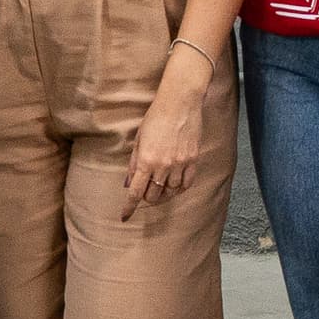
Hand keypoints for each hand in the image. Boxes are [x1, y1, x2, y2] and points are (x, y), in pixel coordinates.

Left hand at [123, 59, 211, 219]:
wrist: (180, 102)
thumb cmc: (156, 117)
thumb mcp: (139, 140)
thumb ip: (133, 163)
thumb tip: (129, 183)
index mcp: (146, 161)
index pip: (136, 193)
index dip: (129, 207)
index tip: (124, 216)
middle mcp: (163, 166)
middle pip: (153, 196)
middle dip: (146, 198)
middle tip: (143, 193)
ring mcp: (180, 164)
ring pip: (171, 193)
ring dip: (162, 195)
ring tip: (158, 190)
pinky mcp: (193, 160)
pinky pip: (186, 184)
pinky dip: (179, 189)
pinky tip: (174, 186)